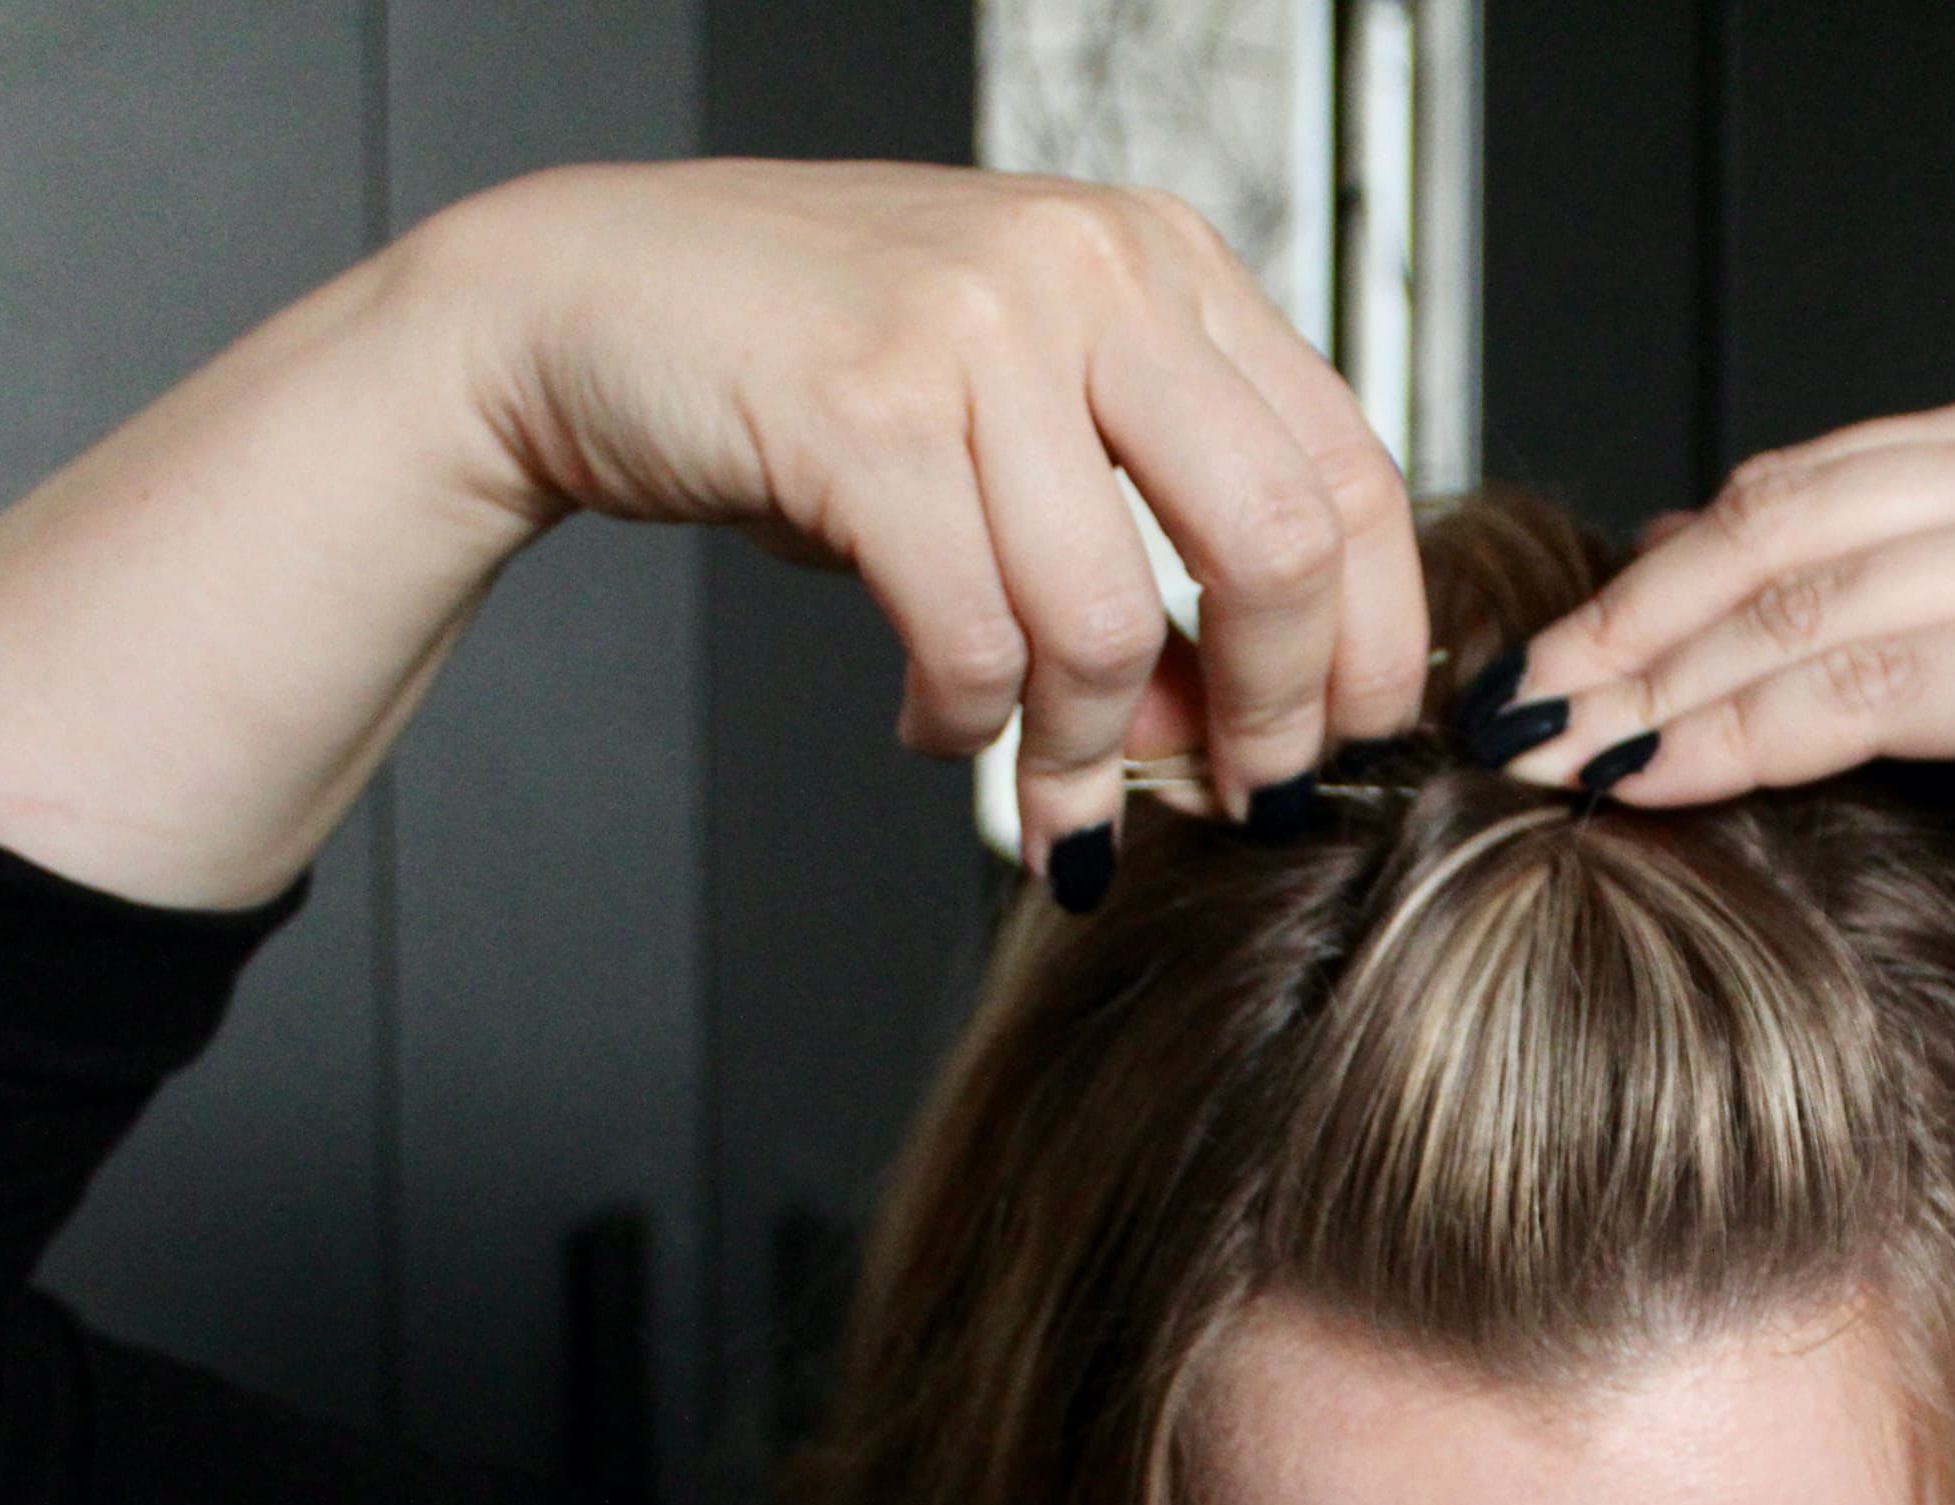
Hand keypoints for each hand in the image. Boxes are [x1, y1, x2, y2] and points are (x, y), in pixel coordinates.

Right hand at [452, 162, 1427, 871]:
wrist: (587, 300)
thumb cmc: (814, 366)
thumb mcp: (1026, 411)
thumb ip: (1147, 533)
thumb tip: (1234, 721)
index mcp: (1162, 262)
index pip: (1349, 470)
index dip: (1368, 639)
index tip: (1344, 741)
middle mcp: (1090, 272)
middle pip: (1276, 545)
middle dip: (1267, 708)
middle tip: (1232, 791)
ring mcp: (977, 330)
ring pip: (1108, 620)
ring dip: (1082, 748)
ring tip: (1041, 784)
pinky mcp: (863, 412)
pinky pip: (971, 638)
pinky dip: (962, 720)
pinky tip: (931, 718)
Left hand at [1482, 377, 1954, 1011]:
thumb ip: (1875, 632)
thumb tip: (1677, 603)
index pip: (1794, 490)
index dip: (1650, 578)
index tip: (1538, 665)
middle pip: (1779, 529)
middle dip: (1623, 629)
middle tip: (1505, 711)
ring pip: (1808, 603)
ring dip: (1656, 686)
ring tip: (1547, 756)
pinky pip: (1873, 686)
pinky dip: (1745, 734)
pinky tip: (1654, 780)